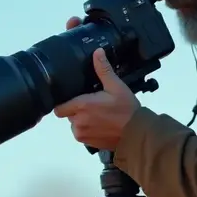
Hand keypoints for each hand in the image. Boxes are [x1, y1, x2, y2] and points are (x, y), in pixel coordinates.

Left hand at [54, 17, 140, 150]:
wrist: (137, 133)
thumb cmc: (126, 110)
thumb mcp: (116, 86)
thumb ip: (103, 69)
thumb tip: (97, 52)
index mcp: (82, 106)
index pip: (59, 107)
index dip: (64, 102)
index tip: (73, 97)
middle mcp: (78, 122)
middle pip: (68, 114)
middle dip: (76, 109)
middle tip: (92, 103)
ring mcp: (82, 134)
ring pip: (74, 124)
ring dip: (82, 119)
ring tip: (97, 114)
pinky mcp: (88, 144)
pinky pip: (81, 134)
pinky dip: (88, 129)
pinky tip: (100, 124)